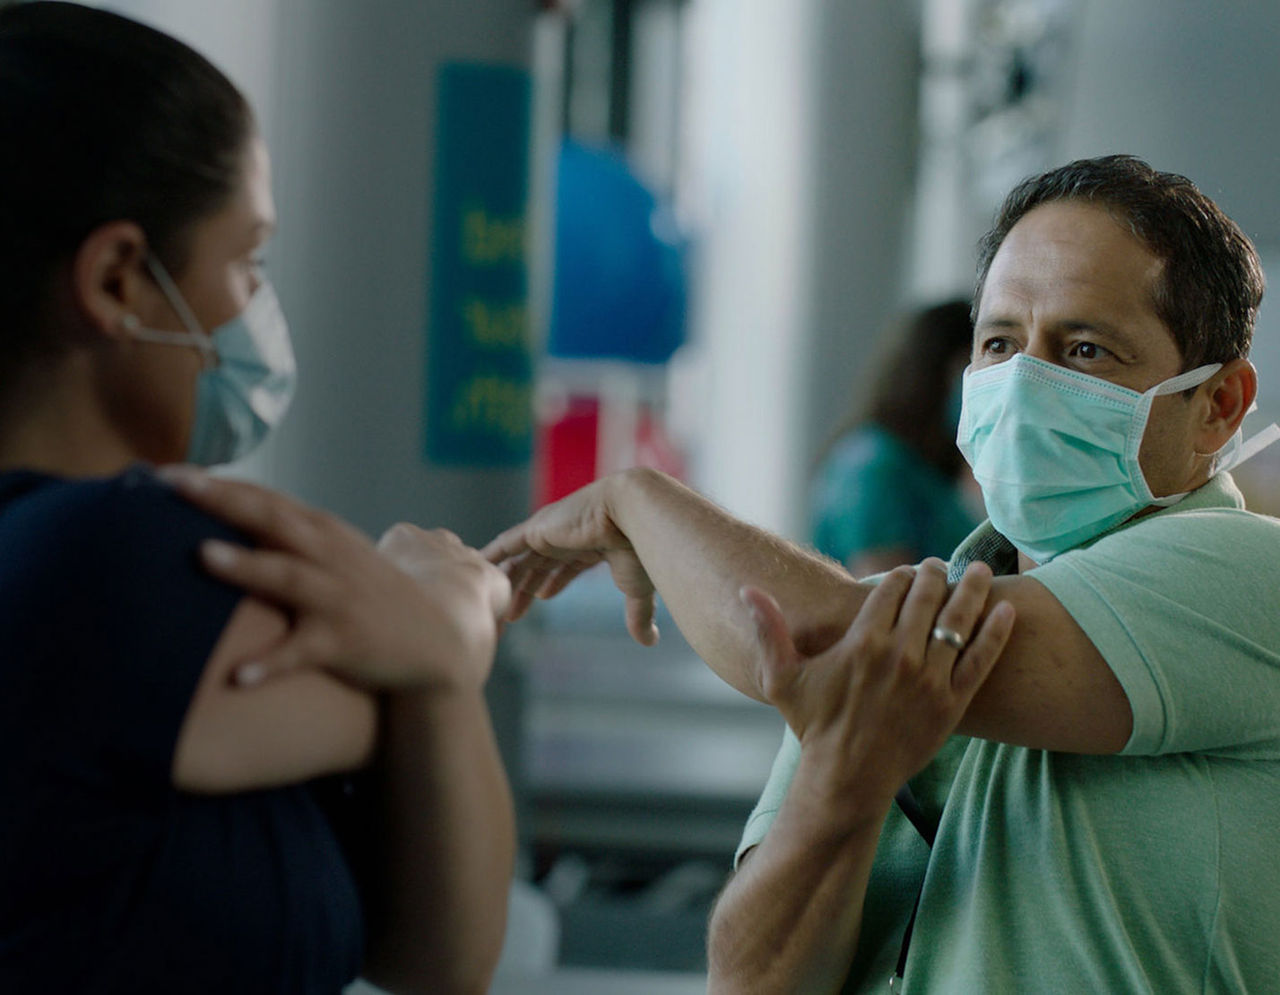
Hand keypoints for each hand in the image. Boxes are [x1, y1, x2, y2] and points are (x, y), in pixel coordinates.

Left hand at [160, 466, 509, 690]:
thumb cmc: (374, 597)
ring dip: (245, 566)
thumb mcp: (340, 556)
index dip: (220, 484)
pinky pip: (301, 653)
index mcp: (325, 534)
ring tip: (202, 556)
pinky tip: (238, 678)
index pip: (266, 499)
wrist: (436, 641)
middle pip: (272, 522)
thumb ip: (294, 537)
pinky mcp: (343, 643)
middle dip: (222, 501)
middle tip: (174, 485)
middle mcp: (331, 558)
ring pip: (287, 577)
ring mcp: (338, 600)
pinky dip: (270, 664)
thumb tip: (237, 519)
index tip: (168, 473)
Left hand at [482, 475, 659, 645]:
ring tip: (491, 607)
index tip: (541, 597)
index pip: (564, 565)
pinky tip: (475, 570)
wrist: (635, 515)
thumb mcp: (636, 587)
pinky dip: (490, 558)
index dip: (552, 582)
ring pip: (519, 562)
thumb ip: (638, 615)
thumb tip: (649, 643)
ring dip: (506, 584)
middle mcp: (566, 536)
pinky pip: (504, 546)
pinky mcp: (535, 529)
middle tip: (509, 617)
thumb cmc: (641, 547)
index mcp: (590, 544)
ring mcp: (549, 531)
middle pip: (536, 567)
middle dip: (523, 591)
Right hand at [741, 558, 1014, 806]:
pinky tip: (1008, 610)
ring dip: (972, 589)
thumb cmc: (813, 725)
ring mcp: (930, 679)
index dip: (901, 574)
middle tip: (941, 566)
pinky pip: (982, 660)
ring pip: (958, 620)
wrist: (847, 777)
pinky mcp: (953, 703)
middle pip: (927, 596)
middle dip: (936, 573)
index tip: (906, 572)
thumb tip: (747, 589)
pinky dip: (997, 632)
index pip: (890, 588)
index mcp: (863, 642)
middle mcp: (900, 655)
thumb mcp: (782, 678)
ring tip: (981, 572)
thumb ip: (768, 630)